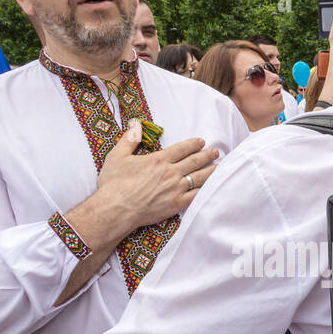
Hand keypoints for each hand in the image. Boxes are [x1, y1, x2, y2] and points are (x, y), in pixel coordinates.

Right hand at [96, 118, 218, 231]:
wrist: (116, 209)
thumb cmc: (114, 184)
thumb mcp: (117, 156)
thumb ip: (129, 139)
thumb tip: (136, 124)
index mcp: (158, 160)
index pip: (181, 149)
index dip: (193, 144)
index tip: (201, 142)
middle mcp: (170, 173)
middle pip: (194, 161)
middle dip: (206, 155)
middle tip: (215, 152)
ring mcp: (175, 189)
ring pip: (198, 177)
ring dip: (210, 170)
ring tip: (218, 166)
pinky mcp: (176, 204)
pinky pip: (195, 196)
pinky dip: (205, 190)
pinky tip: (211, 187)